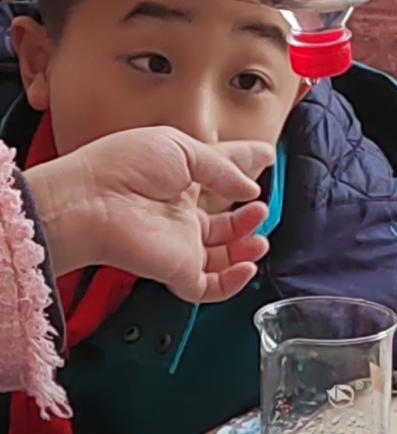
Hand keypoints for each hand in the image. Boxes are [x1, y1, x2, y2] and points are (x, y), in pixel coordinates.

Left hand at [25, 128, 274, 303]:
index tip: (267, 157)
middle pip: (225, 223)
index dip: (245, 168)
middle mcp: (180, 215)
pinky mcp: (177, 270)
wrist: (91, 202)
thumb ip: (223, 168)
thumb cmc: (124, 167)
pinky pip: (211, 287)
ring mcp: (180, 245)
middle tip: (261, 205)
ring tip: (258, 234)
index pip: (221, 177)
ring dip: (247, 247)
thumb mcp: (182, 147)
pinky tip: (248, 265)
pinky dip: (235, 282)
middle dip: (250, 216)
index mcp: (179, 180)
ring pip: (224, 257)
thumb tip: (250, 189)